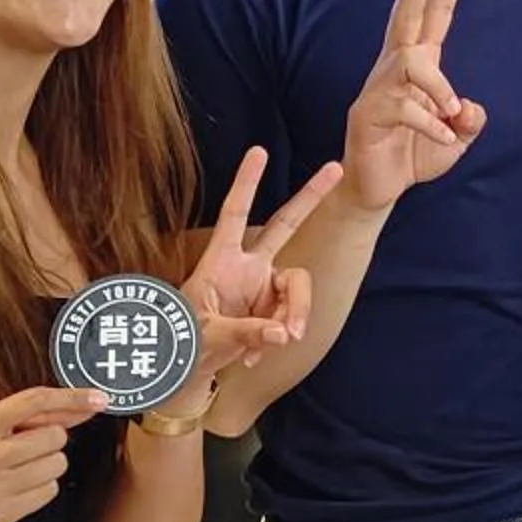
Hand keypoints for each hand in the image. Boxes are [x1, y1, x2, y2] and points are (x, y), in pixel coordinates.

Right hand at [0, 386, 108, 521]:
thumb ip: (17, 417)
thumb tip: (74, 408)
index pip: (33, 403)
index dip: (71, 398)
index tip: (97, 398)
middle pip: (54, 438)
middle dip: (47, 439)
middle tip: (23, 445)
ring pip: (56, 467)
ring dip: (44, 464)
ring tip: (15, 467)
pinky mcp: (1, 518)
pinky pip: (47, 494)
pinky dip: (38, 487)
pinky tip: (13, 486)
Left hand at [170, 146, 338, 409]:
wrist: (185, 370)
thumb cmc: (185, 343)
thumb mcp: (207, 337)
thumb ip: (245, 332)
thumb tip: (282, 332)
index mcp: (221, 261)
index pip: (235, 214)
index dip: (247, 183)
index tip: (259, 151)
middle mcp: (247, 267)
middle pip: (284, 224)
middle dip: (310, 197)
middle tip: (336, 168)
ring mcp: (263, 287)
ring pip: (298, 285)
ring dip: (296, 313)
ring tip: (281, 339)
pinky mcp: (274, 309)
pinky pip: (292, 317)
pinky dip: (280, 336)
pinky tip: (253, 357)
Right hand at [344, 0, 487, 210]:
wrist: (378, 190)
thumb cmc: (413, 156)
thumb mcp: (457, 139)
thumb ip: (470, 120)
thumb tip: (469, 107)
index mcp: (418, 67)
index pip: (433, 17)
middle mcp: (395, 69)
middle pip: (405, 16)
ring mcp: (378, 89)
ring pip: (410, 62)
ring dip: (439, 85)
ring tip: (453, 111)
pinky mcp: (368, 114)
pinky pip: (405, 107)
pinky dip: (432, 124)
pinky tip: (444, 139)